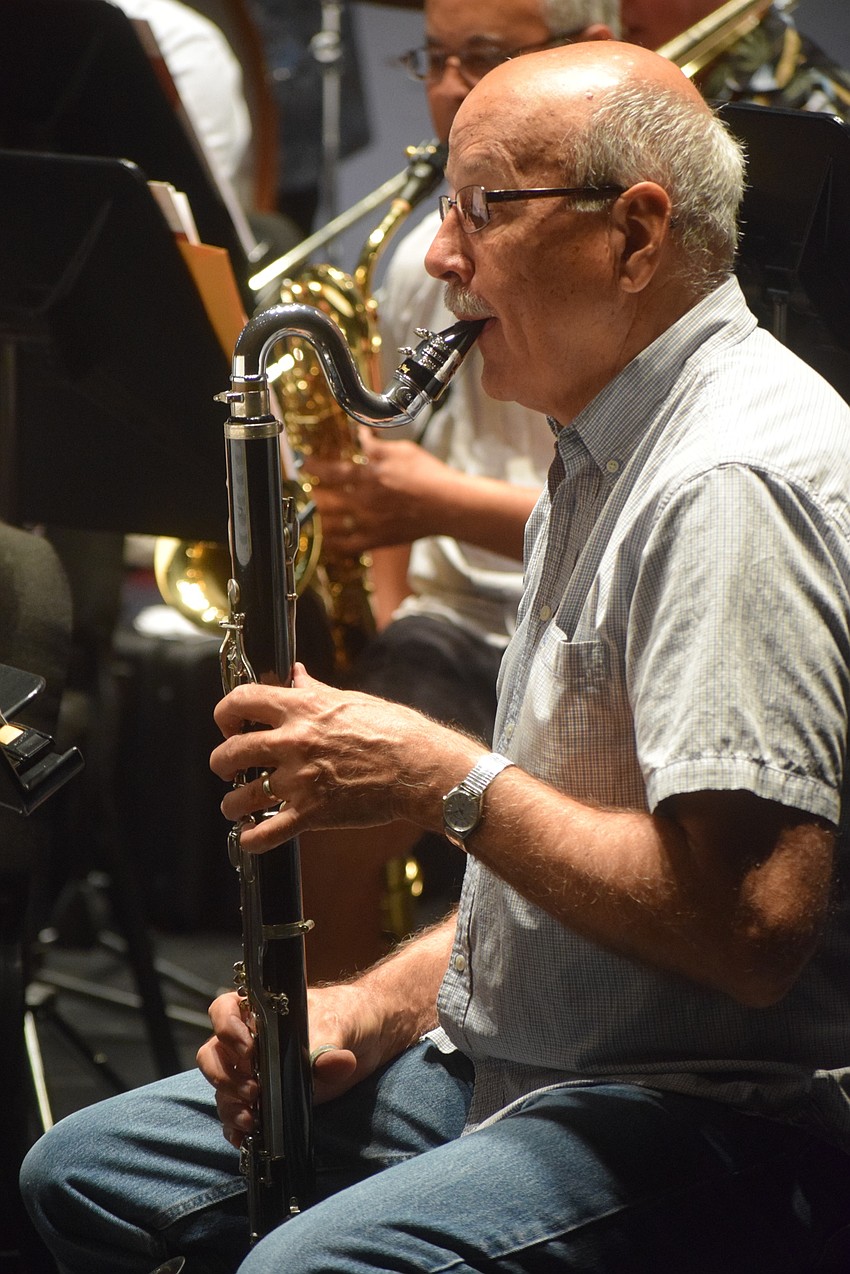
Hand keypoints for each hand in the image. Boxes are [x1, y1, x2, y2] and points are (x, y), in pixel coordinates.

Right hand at [197, 983, 387, 1146]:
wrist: (367, 1034)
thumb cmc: (347, 1015)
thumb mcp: (341, 1025)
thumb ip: (332, 1046)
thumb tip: (335, 1063)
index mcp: (261, 1013)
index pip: (224, 1012)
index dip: (227, 1029)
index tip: (249, 1050)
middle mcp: (250, 1041)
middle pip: (213, 1054)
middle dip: (225, 1076)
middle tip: (253, 1090)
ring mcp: (256, 1071)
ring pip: (222, 1087)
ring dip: (231, 1105)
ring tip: (252, 1119)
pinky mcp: (267, 1099)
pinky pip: (237, 1113)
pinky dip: (237, 1126)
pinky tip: (246, 1137)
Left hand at [210, 664, 480, 853]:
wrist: (421, 768)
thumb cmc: (395, 731)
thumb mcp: (351, 700)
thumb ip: (315, 690)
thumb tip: (297, 674)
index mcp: (302, 709)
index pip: (240, 700)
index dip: (225, 713)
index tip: (229, 724)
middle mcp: (293, 743)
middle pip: (230, 752)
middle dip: (221, 763)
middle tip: (227, 768)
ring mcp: (300, 780)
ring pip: (240, 797)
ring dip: (232, 804)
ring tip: (236, 805)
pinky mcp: (312, 813)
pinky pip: (266, 833)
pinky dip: (251, 839)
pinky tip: (250, 837)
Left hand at [308, 427, 448, 556]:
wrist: (448, 506)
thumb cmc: (429, 476)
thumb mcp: (402, 451)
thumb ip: (377, 446)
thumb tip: (361, 435)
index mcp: (368, 476)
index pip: (330, 471)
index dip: (312, 466)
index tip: (304, 463)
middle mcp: (363, 500)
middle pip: (324, 498)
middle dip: (312, 492)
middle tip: (308, 488)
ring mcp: (368, 523)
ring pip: (329, 523)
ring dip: (318, 517)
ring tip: (313, 511)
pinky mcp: (376, 540)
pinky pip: (346, 546)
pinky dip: (332, 543)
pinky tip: (326, 539)